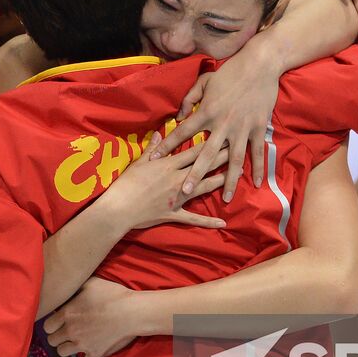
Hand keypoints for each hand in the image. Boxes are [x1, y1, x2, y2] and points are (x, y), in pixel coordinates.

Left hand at [45, 277, 138, 356]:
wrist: (132, 312)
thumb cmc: (112, 294)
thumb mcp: (91, 283)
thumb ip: (76, 287)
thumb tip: (69, 288)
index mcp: (68, 313)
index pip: (47, 326)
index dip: (52, 324)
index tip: (59, 322)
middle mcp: (71, 331)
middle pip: (52, 341)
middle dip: (57, 336)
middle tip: (66, 331)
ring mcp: (82, 345)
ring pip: (62, 352)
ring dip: (66, 348)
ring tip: (75, 342)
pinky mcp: (95, 354)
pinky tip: (89, 353)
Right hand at [103, 134, 226, 230]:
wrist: (119, 208)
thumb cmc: (126, 184)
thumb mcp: (139, 163)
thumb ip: (153, 148)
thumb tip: (162, 133)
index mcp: (169, 165)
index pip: (194, 151)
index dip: (210, 143)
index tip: (224, 135)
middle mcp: (178, 179)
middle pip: (204, 166)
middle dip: (221, 157)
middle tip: (238, 149)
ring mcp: (178, 197)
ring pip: (204, 187)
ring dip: (221, 180)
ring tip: (237, 175)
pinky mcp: (175, 213)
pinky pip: (194, 218)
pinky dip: (208, 222)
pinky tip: (223, 223)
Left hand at [154, 61, 276, 200]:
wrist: (258, 65)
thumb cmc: (229, 72)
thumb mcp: (204, 81)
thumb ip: (189, 99)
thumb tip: (179, 117)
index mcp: (206, 112)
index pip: (182, 133)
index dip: (167, 147)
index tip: (155, 161)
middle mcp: (222, 124)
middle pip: (204, 154)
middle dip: (193, 175)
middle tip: (183, 192)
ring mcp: (241, 128)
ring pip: (233, 160)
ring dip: (228, 180)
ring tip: (224, 198)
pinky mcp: (257, 128)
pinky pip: (257, 152)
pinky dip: (257, 168)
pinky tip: (254, 184)